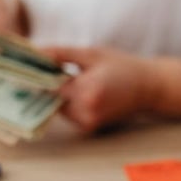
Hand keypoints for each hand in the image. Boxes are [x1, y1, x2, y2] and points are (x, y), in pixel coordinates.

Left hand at [43, 47, 160, 132]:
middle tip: (56, 69)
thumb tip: (34, 53)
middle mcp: (85, 112)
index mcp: (86, 91)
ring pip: (58, 107)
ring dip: (60, 94)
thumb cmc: (121, 66)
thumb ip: (60, 54)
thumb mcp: (90, 54)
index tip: (32, 66)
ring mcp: (87, 122)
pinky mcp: (89, 128)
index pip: (48, 86)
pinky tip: (82, 91)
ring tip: (75, 79)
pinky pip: (69, 114)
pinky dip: (69, 103)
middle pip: (51, 98)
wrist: (148, 88)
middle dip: (50, 84)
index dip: (39, 75)